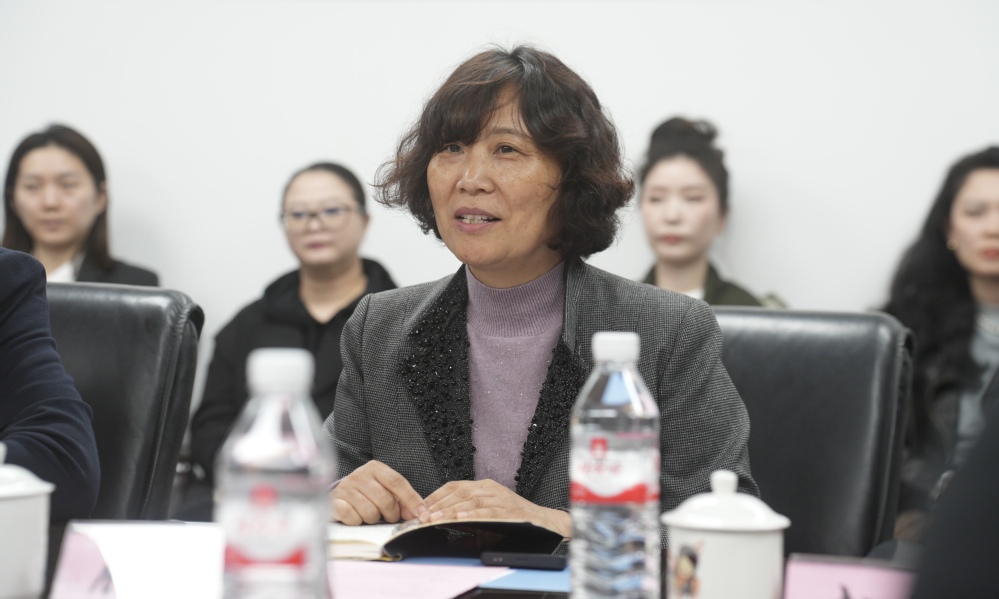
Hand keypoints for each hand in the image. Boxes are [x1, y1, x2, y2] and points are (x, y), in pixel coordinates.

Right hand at [330, 460, 426, 524]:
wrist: (338, 496)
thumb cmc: (366, 494)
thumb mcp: (385, 491)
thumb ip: (402, 500)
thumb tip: (418, 512)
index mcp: (375, 468)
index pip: (397, 482)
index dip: (411, 499)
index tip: (421, 513)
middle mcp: (359, 475)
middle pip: (385, 500)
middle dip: (391, 514)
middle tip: (388, 517)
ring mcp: (346, 488)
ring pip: (370, 512)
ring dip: (373, 519)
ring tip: (370, 515)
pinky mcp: (334, 501)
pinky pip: (353, 517)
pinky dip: (357, 522)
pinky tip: (356, 517)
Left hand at [421, 479, 571, 537]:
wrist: (543, 522)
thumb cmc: (514, 519)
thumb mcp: (488, 513)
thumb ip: (467, 514)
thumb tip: (441, 523)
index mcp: (484, 486)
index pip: (454, 486)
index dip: (436, 496)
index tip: (421, 507)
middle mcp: (491, 489)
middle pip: (459, 492)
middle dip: (438, 504)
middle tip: (423, 515)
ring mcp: (501, 498)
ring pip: (471, 500)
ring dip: (451, 510)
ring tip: (436, 518)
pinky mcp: (510, 511)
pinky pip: (489, 511)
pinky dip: (474, 515)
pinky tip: (461, 518)